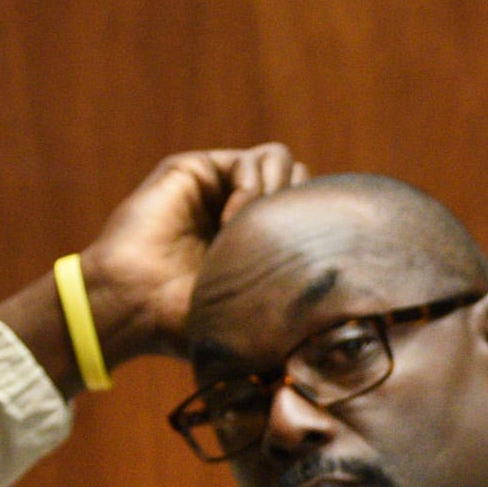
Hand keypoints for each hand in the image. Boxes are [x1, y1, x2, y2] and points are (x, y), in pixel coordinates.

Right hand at [0, 144, 308, 392]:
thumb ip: (296, 301)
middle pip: (303, 181)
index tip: (304, 265)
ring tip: (255, 236)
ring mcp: (220, 185)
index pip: (312, 212)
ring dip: (279, 196)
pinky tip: (234, 226)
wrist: (135, 307)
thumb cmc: (189, 324)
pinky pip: (253, 162)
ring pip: (283, 162)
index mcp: (260, 240)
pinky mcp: (198, 168)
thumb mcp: (257, 312)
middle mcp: (242, 208)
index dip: (318, 228)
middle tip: (281, 248)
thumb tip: (352, 314)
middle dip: (301, 208)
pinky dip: (254, 190)